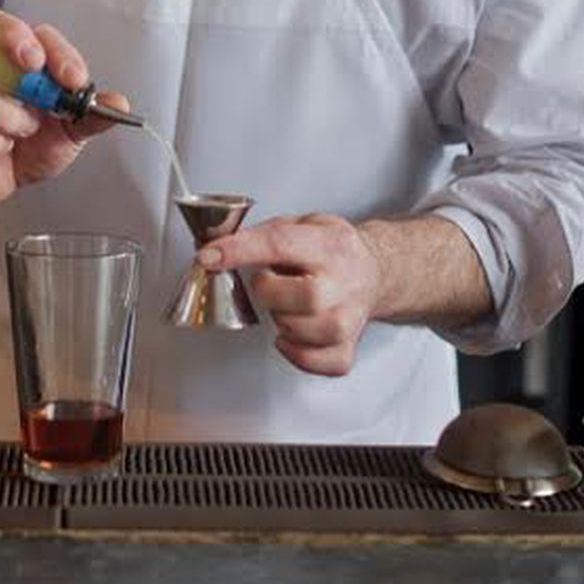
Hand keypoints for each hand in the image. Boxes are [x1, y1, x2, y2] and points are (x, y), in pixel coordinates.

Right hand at [0, 8, 127, 208]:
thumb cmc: (32, 145)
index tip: (73, 79)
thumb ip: (92, 116)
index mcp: (26, 59)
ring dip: (9, 117)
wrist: (0, 179)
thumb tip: (119, 103)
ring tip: (22, 133)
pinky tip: (0, 148)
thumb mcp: (71, 133)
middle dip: (17, 41)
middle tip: (34, 66)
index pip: (38, 33)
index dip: (55, 50)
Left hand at [198, 214, 383, 375]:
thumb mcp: (304, 223)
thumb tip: (218, 246)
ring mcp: (349, 318)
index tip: (209, 257)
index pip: (280, 244)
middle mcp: (344, 282)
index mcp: (330, 244)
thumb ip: (265, 233)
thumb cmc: (333, 249)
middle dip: (268, 291)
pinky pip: (314, 361)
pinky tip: (293, 334)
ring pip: (301, 331)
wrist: (375, 271)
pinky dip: (295, 352)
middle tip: (268, 282)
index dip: (239, 250)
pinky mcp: (348, 346)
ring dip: (281, 320)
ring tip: (287, 305)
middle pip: (298, 296)